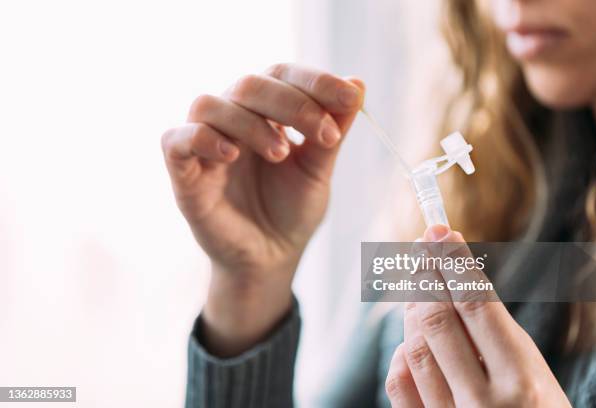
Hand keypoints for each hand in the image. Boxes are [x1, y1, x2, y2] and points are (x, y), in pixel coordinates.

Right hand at [161, 64, 364, 354]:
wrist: (270, 258)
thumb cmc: (292, 211)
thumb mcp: (318, 170)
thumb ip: (333, 129)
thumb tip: (357, 82)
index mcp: (265, 113)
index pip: (282, 75)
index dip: (316, 81)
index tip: (350, 98)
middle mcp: (232, 119)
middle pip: (250, 84)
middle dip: (292, 104)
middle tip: (324, 135)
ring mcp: (205, 144)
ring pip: (211, 105)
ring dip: (250, 123)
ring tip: (281, 154)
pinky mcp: (183, 171)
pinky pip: (176, 139)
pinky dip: (203, 139)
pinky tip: (232, 156)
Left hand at [385, 225, 570, 406]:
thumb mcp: (535, 377)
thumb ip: (496, 337)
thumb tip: (452, 281)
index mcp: (522, 382)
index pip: (478, 305)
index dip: (454, 262)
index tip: (440, 232)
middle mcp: (485, 403)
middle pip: (439, 320)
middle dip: (426, 275)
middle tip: (422, 246)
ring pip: (414, 348)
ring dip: (412, 309)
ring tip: (419, 285)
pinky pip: (400, 385)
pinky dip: (400, 354)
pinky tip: (409, 338)